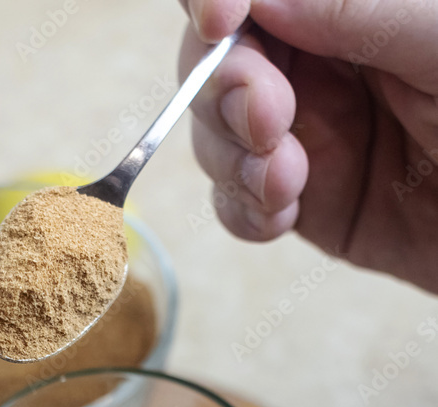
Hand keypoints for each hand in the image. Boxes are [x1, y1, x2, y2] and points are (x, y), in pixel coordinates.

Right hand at [183, 0, 437, 293]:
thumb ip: (358, 9)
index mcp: (362, 5)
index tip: (222, 18)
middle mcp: (327, 61)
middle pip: (219, 57)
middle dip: (227, 86)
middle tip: (269, 118)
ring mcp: (314, 133)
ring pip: (218, 132)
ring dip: (233, 157)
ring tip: (286, 180)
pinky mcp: (312, 203)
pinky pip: (240, 202)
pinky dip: (244, 209)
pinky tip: (281, 213)